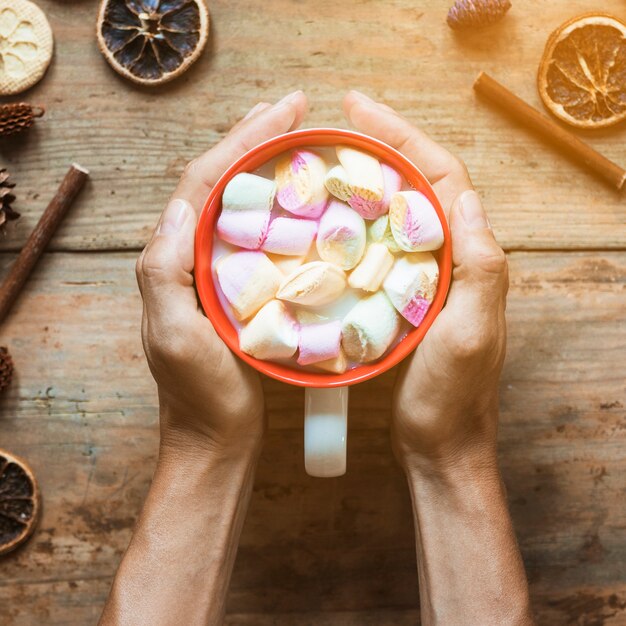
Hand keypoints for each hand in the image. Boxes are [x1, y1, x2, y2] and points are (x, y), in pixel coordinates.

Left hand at [136, 91, 307, 456]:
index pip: (204, 181)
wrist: (218, 439)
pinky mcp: (240, 290)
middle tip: (296, 110)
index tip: (284, 112)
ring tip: (296, 136)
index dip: (242, 140)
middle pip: (219, 180)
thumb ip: (165, 272)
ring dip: (264, 163)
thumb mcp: (175, 337)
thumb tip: (182, 207)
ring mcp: (216, 272)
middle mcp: (190, 257)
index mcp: (172, 259)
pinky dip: (276, 206)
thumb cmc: (202, 395)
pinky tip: (300, 197)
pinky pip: (256, 235)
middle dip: (254, 138)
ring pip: (238, 203)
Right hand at [344, 91, 507, 470]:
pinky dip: (357, 219)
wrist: (437, 443)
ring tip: (331, 154)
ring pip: (397, 209)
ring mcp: (423, 276)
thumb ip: (480, 268)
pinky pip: (380, 244)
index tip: (359, 111)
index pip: (442, 177)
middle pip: (419, 181)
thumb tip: (465, 197)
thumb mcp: (471, 334)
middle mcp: (450, 258)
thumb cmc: (453, 396)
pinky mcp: (400, 296)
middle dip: (383, 141)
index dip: (404, 136)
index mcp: (470, 257)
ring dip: (369, 175)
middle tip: (339, 119)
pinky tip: (329, 215)